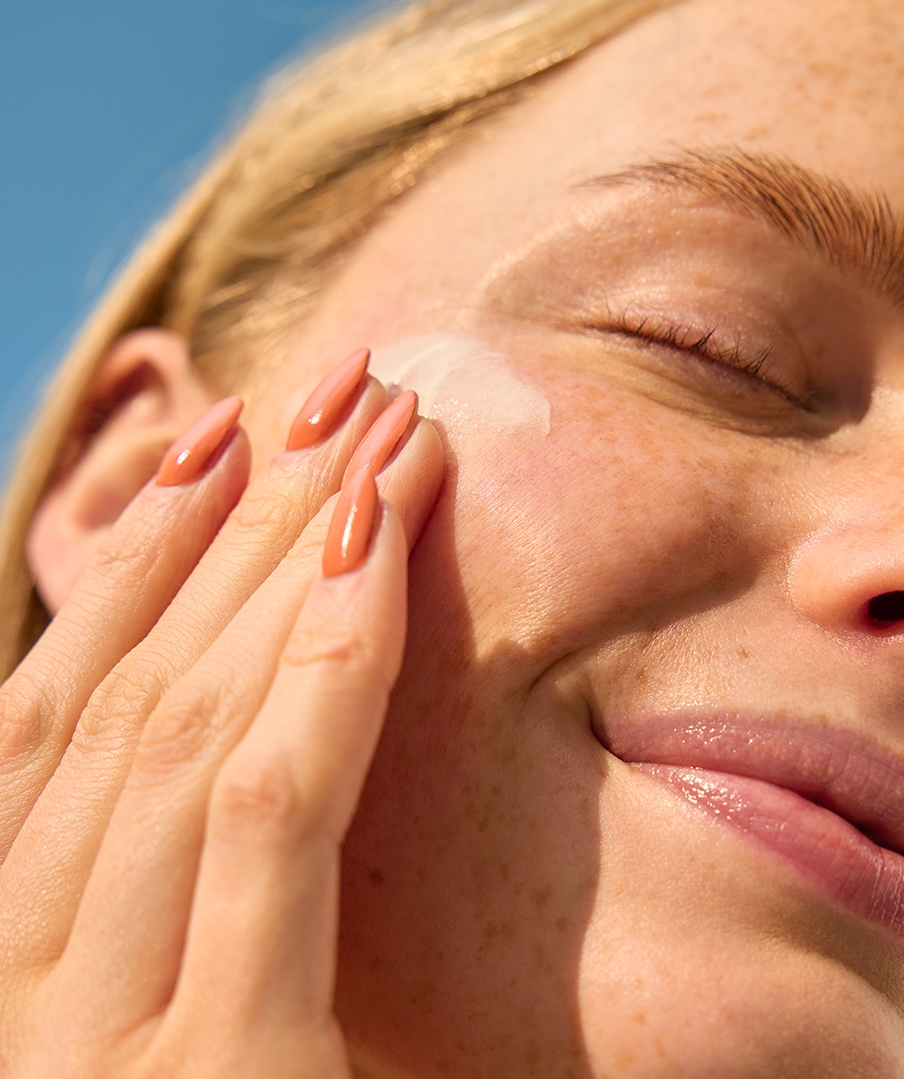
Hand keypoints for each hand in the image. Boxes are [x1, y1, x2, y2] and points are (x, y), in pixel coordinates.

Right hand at [0, 360, 443, 1075]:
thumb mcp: (183, 1029)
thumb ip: (185, 897)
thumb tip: (251, 736)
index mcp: (13, 976)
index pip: (56, 726)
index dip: (134, 572)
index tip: (218, 450)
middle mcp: (20, 992)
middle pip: (125, 698)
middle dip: (226, 526)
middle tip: (313, 392)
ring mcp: (91, 1041)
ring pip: (185, 727)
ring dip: (276, 557)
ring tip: (354, 428)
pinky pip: (267, 817)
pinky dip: (316, 670)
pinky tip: (366, 550)